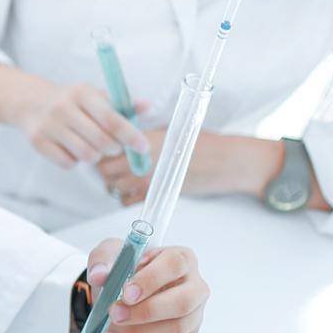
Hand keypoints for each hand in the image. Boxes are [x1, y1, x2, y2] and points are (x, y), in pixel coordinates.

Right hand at [10, 77, 151, 170]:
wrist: (30, 102)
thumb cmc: (71, 101)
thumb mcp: (94, 95)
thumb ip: (121, 103)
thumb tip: (147, 106)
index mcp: (81, 92)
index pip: (111, 118)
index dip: (130, 135)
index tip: (143, 147)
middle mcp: (63, 107)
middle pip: (101, 141)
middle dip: (114, 148)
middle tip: (114, 147)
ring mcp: (49, 126)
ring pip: (86, 155)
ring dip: (96, 156)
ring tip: (92, 146)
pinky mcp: (38, 142)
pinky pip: (68, 163)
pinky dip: (76, 161)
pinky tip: (72, 149)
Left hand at [86, 240, 209, 332]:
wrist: (123, 293)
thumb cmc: (124, 270)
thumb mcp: (109, 256)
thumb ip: (102, 261)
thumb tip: (98, 276)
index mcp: (181, 259)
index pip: (175, 264)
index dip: (151, 279)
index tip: (126, 293)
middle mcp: (195, 287)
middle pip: (182, 302)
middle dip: (146, 312)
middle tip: (114, 314)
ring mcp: (195, 315)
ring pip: (176, 329)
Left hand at [98, 131, 283, 205]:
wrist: (228, 161)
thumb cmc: (205, 143)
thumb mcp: (174, 131)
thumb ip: (148, 135)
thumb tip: (129, 136)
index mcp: (147, 138)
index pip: (109, 145)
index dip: (104, 149)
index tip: (108, 150)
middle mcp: (144, 158)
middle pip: (105, 167)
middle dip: (105, 168)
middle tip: (113, 167)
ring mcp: (149, 178)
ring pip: (113, 186)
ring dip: (115, 184)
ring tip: (125, 180)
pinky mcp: (157, 194)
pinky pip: (127, 201)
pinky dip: (126, 198)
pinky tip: (135, 192)